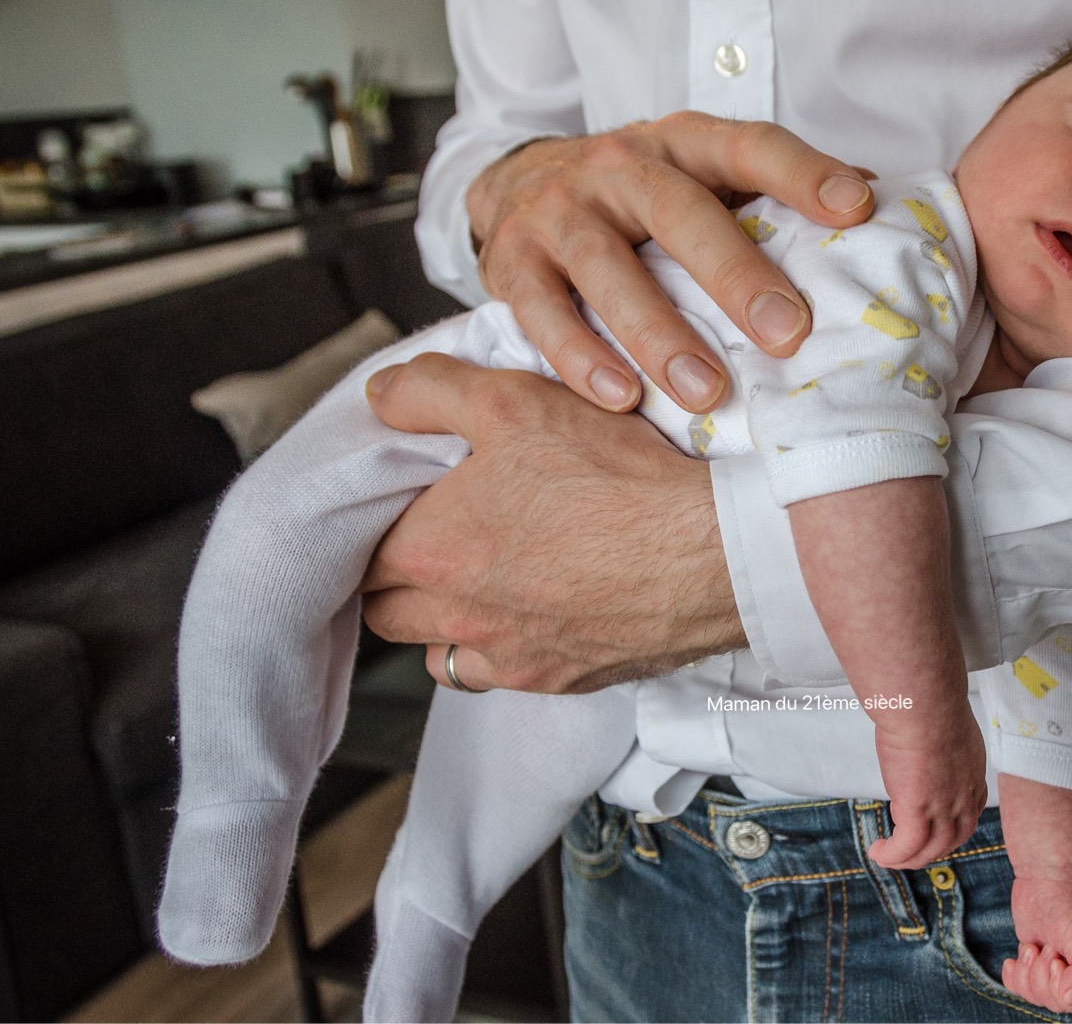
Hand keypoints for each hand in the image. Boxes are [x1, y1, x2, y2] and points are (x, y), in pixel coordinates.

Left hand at [358, 353, 746, 692]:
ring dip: (445, 620)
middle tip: (435, 536)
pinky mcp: (560, 679)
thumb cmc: (616, 479)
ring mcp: (509, 657)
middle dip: (398, 576)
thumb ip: (432, 392)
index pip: (361, 547)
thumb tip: (380, 395)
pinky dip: (503, 649)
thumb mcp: (515, 400)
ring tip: (484, 578)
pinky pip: (502, 676)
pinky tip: (536, 610)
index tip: (405, 499)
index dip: (377, 520)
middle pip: (385, 609)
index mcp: (430, 550)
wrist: (710, 553)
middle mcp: (458, 617)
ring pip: (439, 652)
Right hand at [467, 111, 875, 411]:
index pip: (750, 145)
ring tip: (707, 392)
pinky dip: (578, 357)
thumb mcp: (709, 178)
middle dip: (735, 274)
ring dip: (658, 333)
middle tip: (789, 334)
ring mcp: (560, 210)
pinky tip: (621, 398)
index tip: (856, 209)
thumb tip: (885, 212)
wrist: (520, 182)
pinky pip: (541, 310)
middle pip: (678, 210)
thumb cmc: (646, 196)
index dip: (803, 173)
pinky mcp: (510, 260)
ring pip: (606, 267)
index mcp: (684, 142)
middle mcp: (620, 165)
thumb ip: (781, 195)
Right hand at [867, 706, 987, 869]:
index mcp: (973, 774)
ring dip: (908, 858)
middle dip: (931, 849)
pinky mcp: (918, 810)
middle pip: (953, 839)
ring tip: (888, 855)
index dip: (951, 828)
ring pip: (930, 849)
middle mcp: (963, 796)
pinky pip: (906, 846)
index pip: (969, 814)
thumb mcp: (947, 726)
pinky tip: (879, 852)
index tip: (933, 828)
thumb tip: (923, 740)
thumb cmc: (930, 703)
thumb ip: (940, 743)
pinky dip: (893, 855)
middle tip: (909, 850)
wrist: (924, 704)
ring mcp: (943, 806)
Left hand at [1002, 875, 1071, 1016]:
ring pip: (1035, 996)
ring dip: (1027, 974)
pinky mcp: (1033, 958)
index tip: (1056, 961)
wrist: (1045, 873)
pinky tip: (1012, 959)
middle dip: (1042, 978)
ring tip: (1031, 946)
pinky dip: (1012, 977)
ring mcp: (1053, 966)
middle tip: (1046, 947)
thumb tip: (1069, 999)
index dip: (1066, 992)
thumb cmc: (1069, 902)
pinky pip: (1019, 986)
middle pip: (1056, 1002)